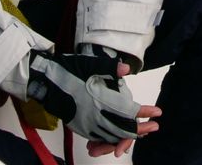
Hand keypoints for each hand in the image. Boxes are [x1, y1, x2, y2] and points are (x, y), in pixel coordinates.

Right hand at [27, 47, 159, 145]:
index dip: (144, 112)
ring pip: (112, 136)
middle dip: (141, 129)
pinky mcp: (80, 127)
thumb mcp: (89, 63)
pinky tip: (118, 135)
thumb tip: (126, 68)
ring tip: (141, 133)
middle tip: (154, 127)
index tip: (157, 112)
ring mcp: (86, 124)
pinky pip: (100, 137)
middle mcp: (94, 115)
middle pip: (123, 129)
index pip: (128, 111)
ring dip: (128, 136)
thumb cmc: (67, 70)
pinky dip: (112, 137)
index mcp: (99, 100)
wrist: (44, 81)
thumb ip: (109, 67)